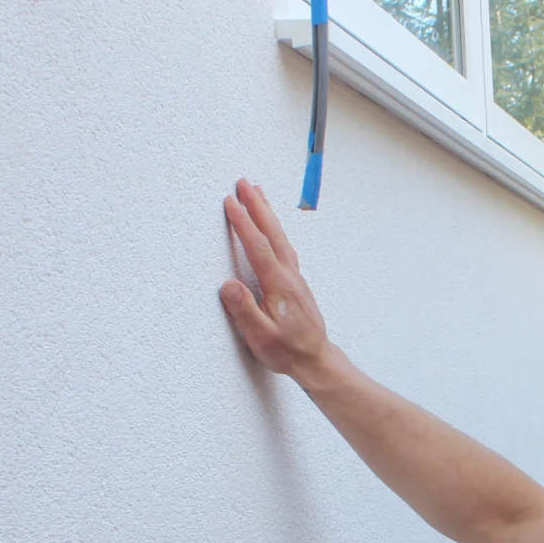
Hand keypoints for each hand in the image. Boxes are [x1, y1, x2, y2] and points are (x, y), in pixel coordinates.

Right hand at [219, 179, 338, 381]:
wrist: (316, 360)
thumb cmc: (286, 351)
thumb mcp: (260, 336)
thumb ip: (244, 310)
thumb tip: (227, 285)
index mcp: (279, 285)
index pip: (258, 247)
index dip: (243, 223)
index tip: (230, 201)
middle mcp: (290, 276)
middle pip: (273, 233)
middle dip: (258, 206)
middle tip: (244, 182)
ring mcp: (296, 278)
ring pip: (281, 238)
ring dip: (268, 214)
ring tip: (258, 193)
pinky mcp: (297, 283)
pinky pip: (285, 247)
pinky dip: (276, 230)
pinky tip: (272, 227)